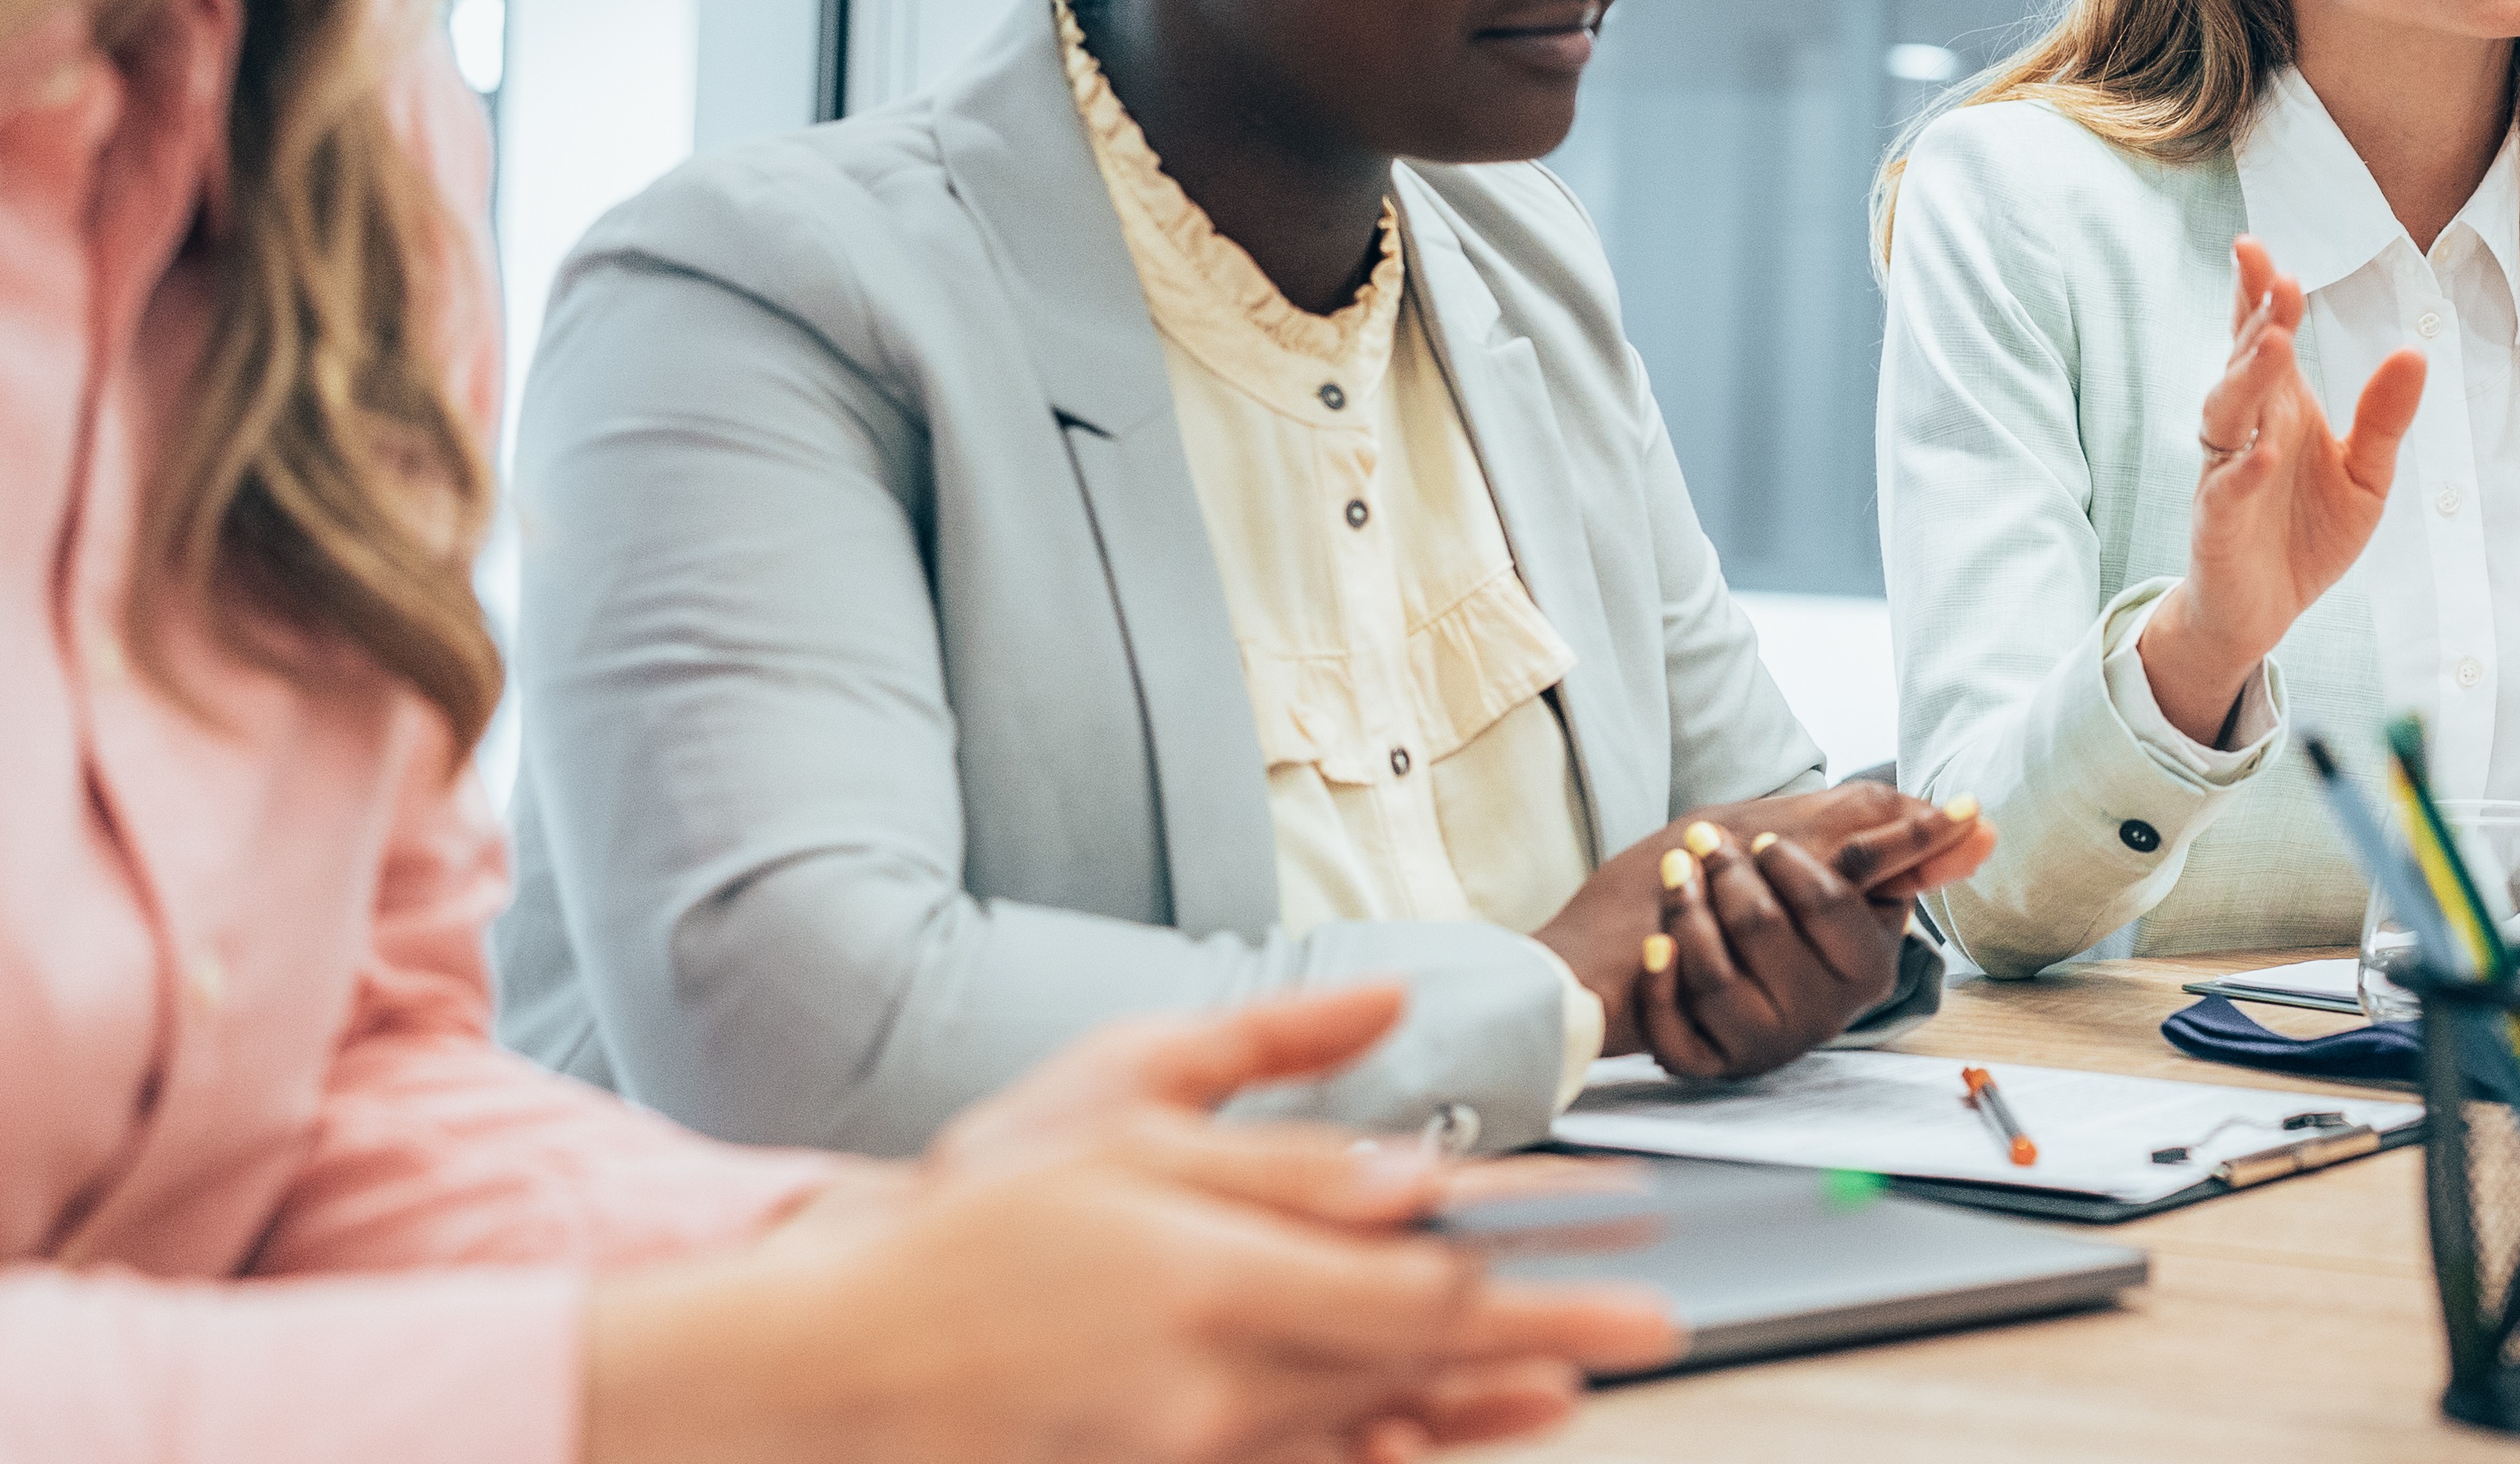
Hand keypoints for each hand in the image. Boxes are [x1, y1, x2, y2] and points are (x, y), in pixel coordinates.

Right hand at [588, 986, 1683, 1463]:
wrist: (830, 1368)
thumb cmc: (968, 1227)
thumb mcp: (1112, 1123)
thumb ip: (1273, 1133)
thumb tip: (1408, 1149)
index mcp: (1213, 1280)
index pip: (1424, 1285)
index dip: (1541, 1270)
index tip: (1630, 1250)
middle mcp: (1219, 1386)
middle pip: (1424, 1364)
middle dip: (1548, 1341)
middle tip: (1655, 1328)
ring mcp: (1192, 1455)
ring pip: (1377, 1431)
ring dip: (1480, 1407)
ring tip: (1567, 1386)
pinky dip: (1378, 1459)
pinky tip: (1431, 1441)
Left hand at [1537, 786, 1988, 1077]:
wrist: (1687, 955)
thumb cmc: (1765, 897)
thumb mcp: (1839, 862)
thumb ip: (1905, 845)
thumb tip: (1984, 827)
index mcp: (1865, 968)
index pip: (1831, 901)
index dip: (1788, 862)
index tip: (1764, 837)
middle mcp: (1822, 1016)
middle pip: (1764, 929)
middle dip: (1725, 873)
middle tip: (1703, 843)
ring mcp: (1763, 1045)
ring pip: (1715, 977)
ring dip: (1684, 914)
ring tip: (1673, 876)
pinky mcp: (1710, 1067)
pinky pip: (1676, 1033)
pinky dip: (1659, 982)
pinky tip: (1654, 946)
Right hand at [2137, 235, 2425, 739]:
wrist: (2263, 612)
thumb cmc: (2308, 533)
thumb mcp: (2367, 474)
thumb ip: (2386, 418)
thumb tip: (2415, 353)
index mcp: (2279, 406)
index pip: (2262, 336)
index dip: (2257, 293)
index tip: (2258, 247)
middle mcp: (2246, 428)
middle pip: (2242, 362)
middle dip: (2257, 318)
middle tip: (2280, 280)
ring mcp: (2225, 472)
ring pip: (2224, 413)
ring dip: (2246, 377)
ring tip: (2273, 343)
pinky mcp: (2217, 522)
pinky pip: (2224, 489)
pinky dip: (2243, 469)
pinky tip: (2264, 452)